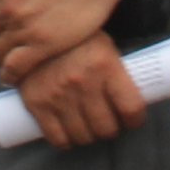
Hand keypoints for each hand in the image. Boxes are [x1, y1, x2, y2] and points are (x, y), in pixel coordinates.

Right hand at [14, 34, 148, 149]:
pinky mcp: (37, 103)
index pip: (131, 108)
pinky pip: (58, 139)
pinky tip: (69, 133)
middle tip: (107, 121)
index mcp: (105, 64)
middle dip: (111, 128)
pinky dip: (66, 141)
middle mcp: (83, 82)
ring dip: (89, 135)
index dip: (135, 119)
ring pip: (84, 136)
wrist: (32, 28)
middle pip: (107, 128)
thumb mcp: (103, 44)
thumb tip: (137, 95)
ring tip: (88, 125)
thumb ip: (117, 70)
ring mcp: (58, 95)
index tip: (133, 119)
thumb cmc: (75, 38)